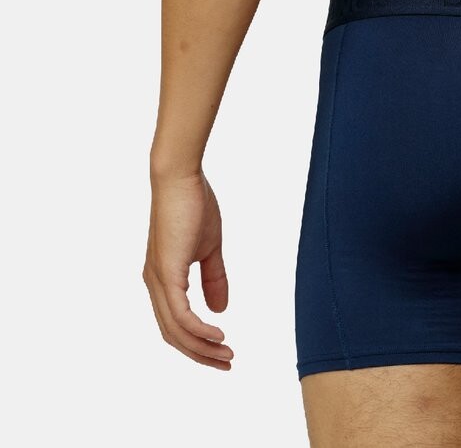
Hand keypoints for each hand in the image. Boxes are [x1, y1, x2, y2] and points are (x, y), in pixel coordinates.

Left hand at [143, 170, 233, 367]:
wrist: (180, 176)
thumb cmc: (193, 204)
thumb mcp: (209, 247)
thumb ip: (214, 278)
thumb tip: (220, 310)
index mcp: (162, 278)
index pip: (175, 324)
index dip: (197, 343)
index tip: (222, 352)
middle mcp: (155, 284)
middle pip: (173, 335)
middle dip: (200, 354)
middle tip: (227, 362)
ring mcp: (158, 280)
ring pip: (176, 330)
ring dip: (202, 347)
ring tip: (226, 354)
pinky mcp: (167, 272)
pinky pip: (181, 314)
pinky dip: (198, 330)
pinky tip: (218, 334)